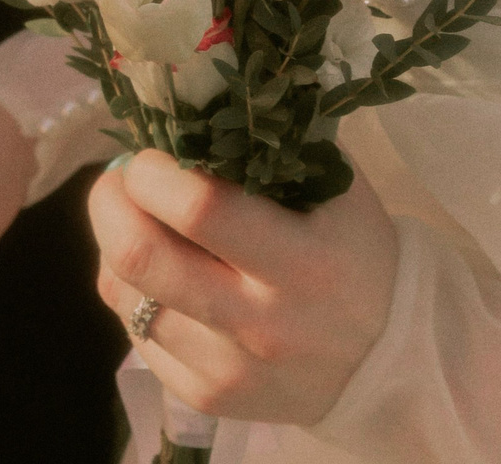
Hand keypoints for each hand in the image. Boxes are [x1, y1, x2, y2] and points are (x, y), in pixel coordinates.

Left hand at [89, 151, 400, 425]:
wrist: (390, 359)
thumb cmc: (355, 252)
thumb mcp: (336, 189)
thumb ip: (270, 145)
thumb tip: (187, 102)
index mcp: (302, 262)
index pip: (198, 207)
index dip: (152, 171)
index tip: (150, 155)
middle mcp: (261, 323)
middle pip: (139, 256)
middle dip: (109, 203)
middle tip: (119, 183)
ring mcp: (229, 369)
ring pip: (124, 296)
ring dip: (115, 247)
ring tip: (140, 225)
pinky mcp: (206, 398)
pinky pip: (135, 336)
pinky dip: (134, 296)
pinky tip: (162, 278)